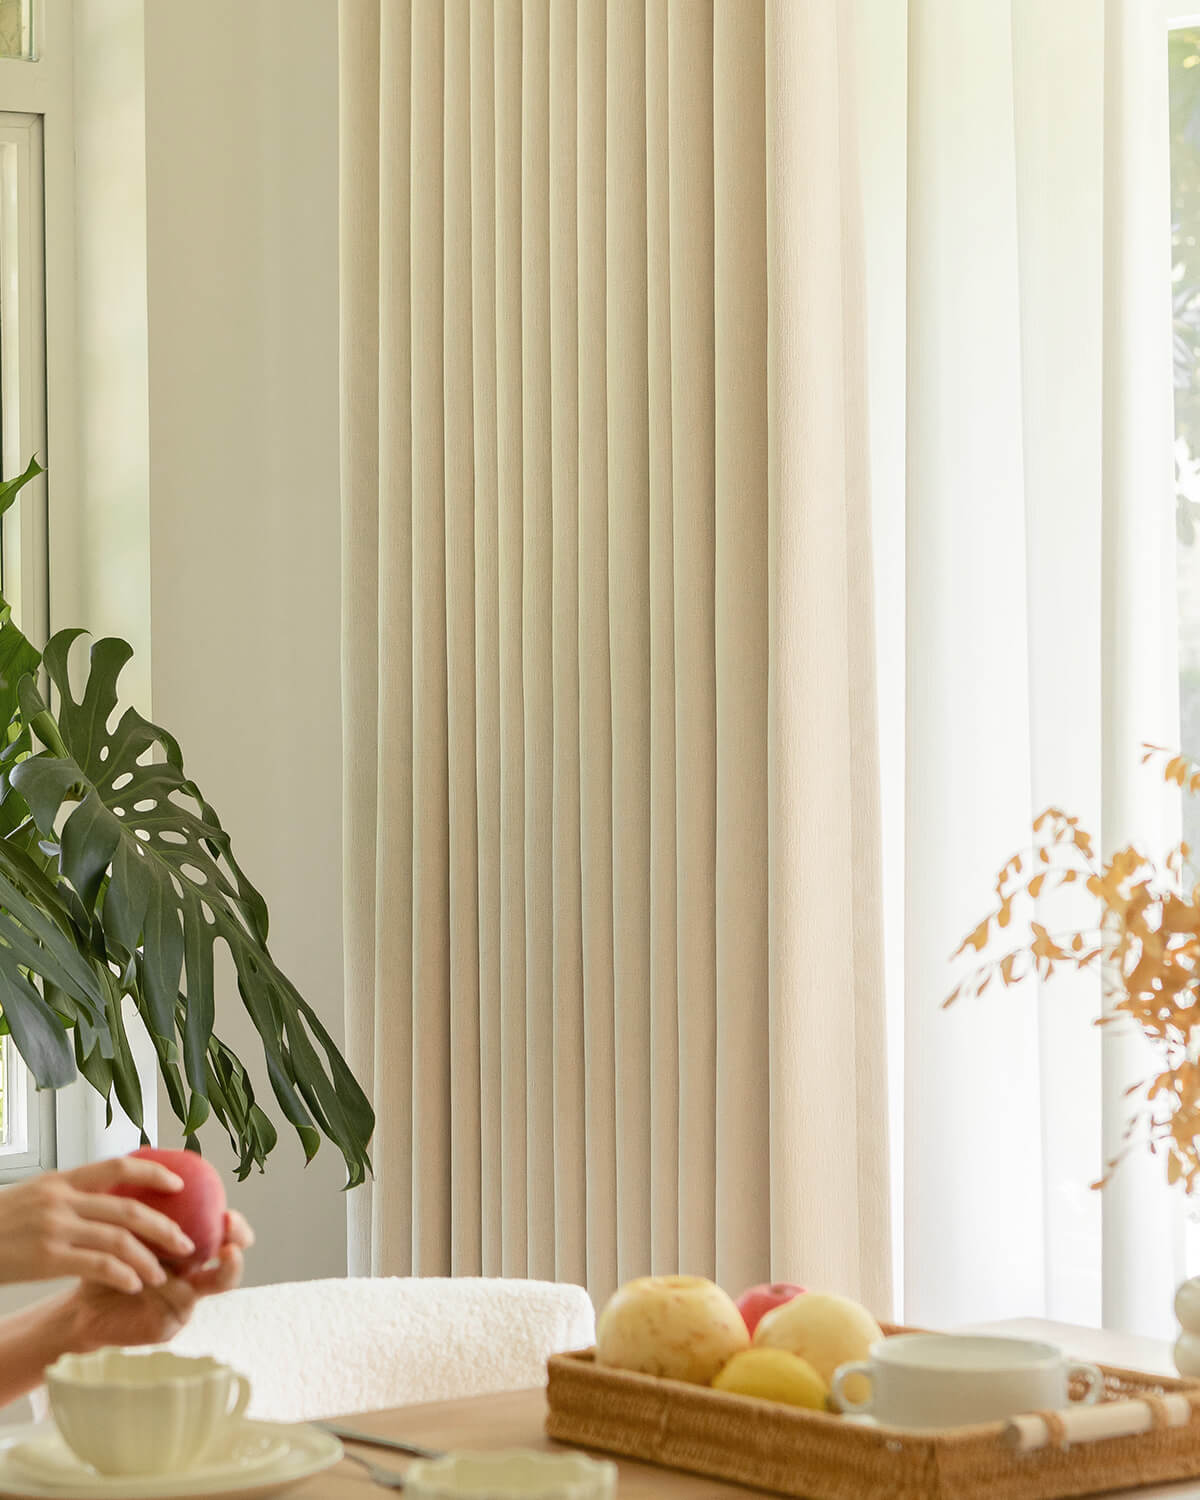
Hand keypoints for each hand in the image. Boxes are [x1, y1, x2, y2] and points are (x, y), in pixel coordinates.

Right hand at [0, 1157, 197, 1292]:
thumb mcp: (33, 1195)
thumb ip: (69, 1194)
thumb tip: (107, 1194)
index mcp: (61, 1180)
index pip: (119, 1167)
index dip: (154, 1173)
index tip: (180, 1184)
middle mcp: (62, 1200)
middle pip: (128, 1210)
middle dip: (164, 1227)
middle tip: (186, 1243)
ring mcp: (55, 1229)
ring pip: (119, 1241)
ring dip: (147, 1260)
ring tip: (162, 1274)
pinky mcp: (47, 1259)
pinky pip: (98, 1266)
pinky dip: (123, 1275)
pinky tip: (134, 1285)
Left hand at [64, 1210, 253, 1350]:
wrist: (82, 1306)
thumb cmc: (105, 1262)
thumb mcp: (122, 1228)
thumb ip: (140, 1201)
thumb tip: (144, 1150)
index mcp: (192, 1251)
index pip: (225, 1234)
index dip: (235, 1225)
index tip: (227, 1211)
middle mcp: (196, 1274)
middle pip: (232, 1260)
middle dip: (238, 1244)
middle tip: (229, 1232)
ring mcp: (186, 1301)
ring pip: (217, 1284)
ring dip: (221, 1268)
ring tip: (217, 1255)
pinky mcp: (168, 1325)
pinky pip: (179, 1305)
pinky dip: (174, 1291)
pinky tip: (159, 1283)